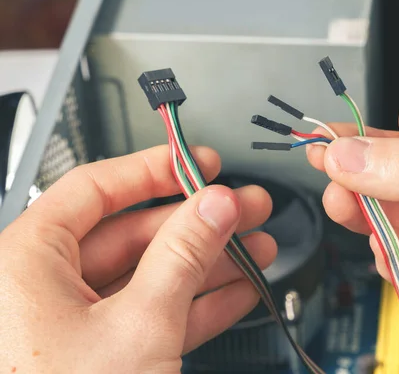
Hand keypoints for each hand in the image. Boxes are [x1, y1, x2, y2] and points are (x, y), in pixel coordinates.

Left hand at [0, 146, 275, 372]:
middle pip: (133, 233)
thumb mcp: (139, 323)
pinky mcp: (101, 356)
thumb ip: (182, 255)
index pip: (96, 189)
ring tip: (255, 248)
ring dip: (207, 263)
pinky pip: (152, 314)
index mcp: (25, 262)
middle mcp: (42, 289)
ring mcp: (75, 326)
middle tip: (243, 207)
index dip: (154, 170)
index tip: (196, 162)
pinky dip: (195, 303)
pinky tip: (235, 289)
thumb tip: (213, 206)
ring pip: (149, 276)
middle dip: (198, 222)